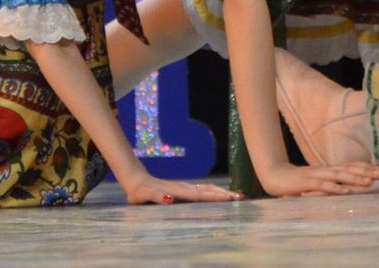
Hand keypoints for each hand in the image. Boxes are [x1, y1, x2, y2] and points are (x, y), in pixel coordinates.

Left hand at [120, 170, 244, 204]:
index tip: (230, 198)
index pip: (201, 195)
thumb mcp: (144, 195)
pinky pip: (204, 190)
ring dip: (223, 192)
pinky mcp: (185, 189)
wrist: (136, 180)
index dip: (216, 197)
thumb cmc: (139, 191)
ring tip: (238, 195)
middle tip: (242, 198)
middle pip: (209, 191)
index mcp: (178, 191)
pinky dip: (215, 192)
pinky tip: (221, 194)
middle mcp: (185, 188)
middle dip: (225, 194)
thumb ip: (156, 197)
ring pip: (208, 189)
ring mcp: (186, 187)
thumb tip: (169, 199)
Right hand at [258, 160, 378, 197]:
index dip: (364, 167)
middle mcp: (324, 170)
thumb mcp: (314, 182)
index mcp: (327, 170)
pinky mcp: (308, 183)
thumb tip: (341, 188)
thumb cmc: (295, 182)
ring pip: (339, 176)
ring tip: (369, 182)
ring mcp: (316, 175)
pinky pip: (324, 186)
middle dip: (365, 171)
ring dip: (354, 179)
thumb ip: (327, 183)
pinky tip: (346, 192)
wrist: (275, 176)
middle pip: (348, 169)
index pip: (349, 165)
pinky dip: (335, 188)